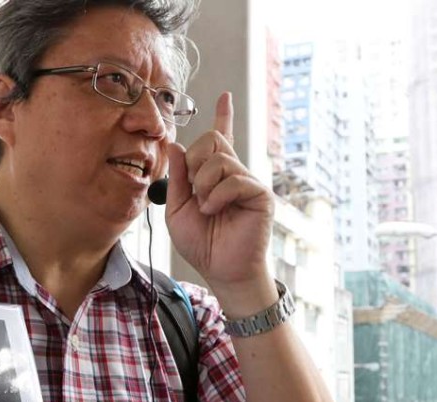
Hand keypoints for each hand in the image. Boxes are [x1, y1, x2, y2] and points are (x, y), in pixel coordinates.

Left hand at [165, 92, 273, 289]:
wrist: (222, 270)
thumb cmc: (202, 244)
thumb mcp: (177, 210)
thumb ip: (177, 179)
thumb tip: (177, 145)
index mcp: (215, 176)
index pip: (220, 139)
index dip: (223, 116)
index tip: (225, 96)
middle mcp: (234, 174)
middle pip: (212, 140)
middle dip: (194, 162)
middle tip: (194, 189)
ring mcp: (248, 182)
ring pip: (219, 159)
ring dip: (203, 184)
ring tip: (206, 207)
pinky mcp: (260, 194)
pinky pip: (233, 179)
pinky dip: (217, 195)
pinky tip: (215, 210)